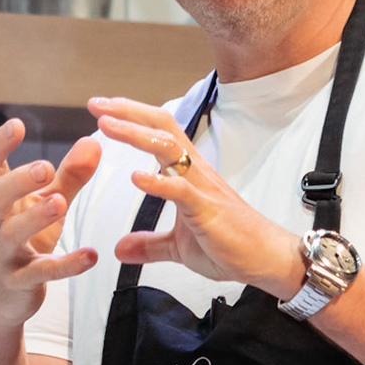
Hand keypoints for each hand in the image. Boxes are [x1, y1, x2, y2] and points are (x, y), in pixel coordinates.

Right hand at [0, 118, 101, 335]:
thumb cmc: (20, 245)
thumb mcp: (42, 208)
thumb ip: (68, 176)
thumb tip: (93, 141)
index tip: (16, 125)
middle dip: (16, 182)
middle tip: (44, 168)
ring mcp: (3, 256)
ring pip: (11, 234)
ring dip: (35, 218)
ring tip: (60, 202)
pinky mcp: (18, 284)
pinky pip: (39, 274)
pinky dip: (65, 265)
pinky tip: (91, 256)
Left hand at [87, 96, 305, 298]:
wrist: (267, 260)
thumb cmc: (230, 246)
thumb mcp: (179, 249)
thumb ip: (149, 245)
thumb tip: (119, 248)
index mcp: (189, 174)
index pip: (159, 133)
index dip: (132, 117)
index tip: (103, 110)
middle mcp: (195, 172)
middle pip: (161, 127)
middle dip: (128, 112)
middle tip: (97, 104)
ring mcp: (202, 188)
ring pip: (168, 149)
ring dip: (135, 134)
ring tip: (107, 125)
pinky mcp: (207, 210)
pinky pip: (181, 190)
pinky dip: (157, 183)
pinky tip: (135, 177)